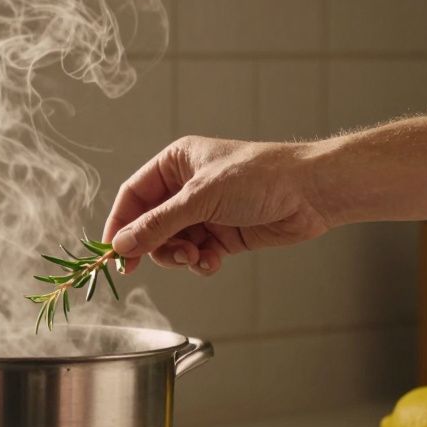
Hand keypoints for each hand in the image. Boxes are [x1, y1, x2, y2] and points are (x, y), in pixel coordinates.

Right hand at [102, 136, 331, 275]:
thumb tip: (121, 244)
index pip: (133, 196)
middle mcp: (186, 188)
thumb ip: (158, 224)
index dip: (121, 225)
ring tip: (197, 257)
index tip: (114, 253)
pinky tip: (213, 262)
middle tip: (170, 258)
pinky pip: (196, 255)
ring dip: (179, 256)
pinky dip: (200, 263)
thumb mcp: (201, 198)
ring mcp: (204, 213)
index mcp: (176, 163)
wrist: (312, 192)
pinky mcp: (222, 235)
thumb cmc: (260, 177)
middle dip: (156, 245)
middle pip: (149, 225)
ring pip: (172, 244)